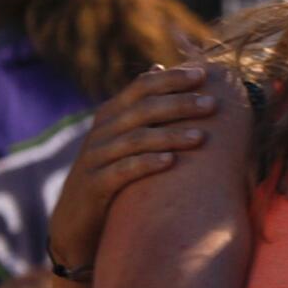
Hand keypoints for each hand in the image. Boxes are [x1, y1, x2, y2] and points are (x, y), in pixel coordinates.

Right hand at [48, 64, 215, 271]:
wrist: (76, 221)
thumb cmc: (110, 172)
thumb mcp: (122, 135)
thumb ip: (140, 104)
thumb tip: (158, 66)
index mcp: (112, 114)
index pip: (142, 87)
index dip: (171, 79)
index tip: (203, 74)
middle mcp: (102, 131)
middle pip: (143, 109)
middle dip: (179, 104)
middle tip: (212, 104)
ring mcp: (96, 157)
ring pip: (135, 139)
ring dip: (170, 136)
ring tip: (201, 137)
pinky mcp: (94, 184)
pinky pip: (122, 170)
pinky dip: (147, 164)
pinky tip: (171, 162)